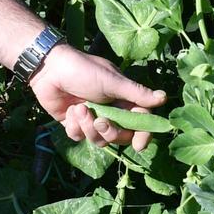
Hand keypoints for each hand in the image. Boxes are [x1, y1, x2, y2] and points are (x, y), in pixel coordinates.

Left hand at [28, 45, 167, 150]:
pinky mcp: (74, 123)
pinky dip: (74, 126)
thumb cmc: (83, 69)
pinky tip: (70, 111)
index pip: (140, 122)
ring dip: (89, 127)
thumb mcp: (112, 81)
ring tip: (79, 110)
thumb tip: (164, 98)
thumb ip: (136, 93)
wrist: (50, 68)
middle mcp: (110, 111)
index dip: (142, 135)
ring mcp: (92, 118)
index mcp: (123, 99)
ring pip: (99, 139)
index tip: (139, 145)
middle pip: (120, 136)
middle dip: (110, 132)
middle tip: (100, 120)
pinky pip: (79, 136)